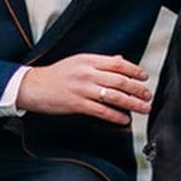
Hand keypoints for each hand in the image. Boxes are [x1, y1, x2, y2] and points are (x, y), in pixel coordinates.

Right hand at [16, 53, 151, 124]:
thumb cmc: (55, 75)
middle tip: (148, 96)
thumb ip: (100, 62)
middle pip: (119, 81)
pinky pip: (101, 111)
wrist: (32, 86)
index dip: (134, 71)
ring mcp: (82, 89)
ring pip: (113, 96)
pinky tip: (124, 120)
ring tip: (143, 108)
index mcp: (88, 60)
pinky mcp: (76, 104)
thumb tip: (120, 60)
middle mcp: (87, 73)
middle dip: (137, 89)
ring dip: (132, 103)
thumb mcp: (77, 62)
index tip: (144, 78)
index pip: (118, 64)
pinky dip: (115, 116)